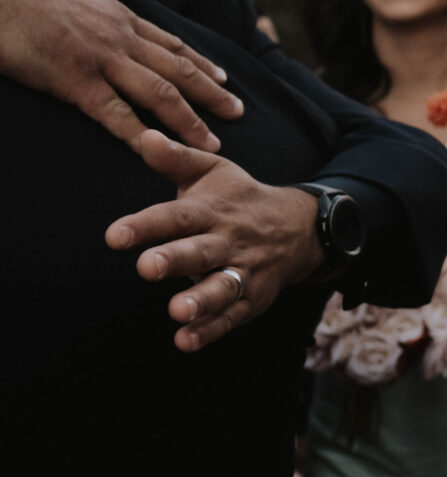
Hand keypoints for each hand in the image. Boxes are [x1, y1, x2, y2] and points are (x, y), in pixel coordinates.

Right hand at [0, 0, 241, 152]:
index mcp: (117, 15)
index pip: (170, 43)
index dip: (200, 63)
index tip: (223, 78)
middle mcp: (120, 38)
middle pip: (178, 70)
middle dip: (212, 93)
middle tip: (238, 113)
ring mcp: (102, 60)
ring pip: (160, 94)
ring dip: (190, 121)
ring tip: (212, 144)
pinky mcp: (76, 82)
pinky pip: (116, 114)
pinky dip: (141, 136)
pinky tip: (159, 152)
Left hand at [105, 131, 324, 350]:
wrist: (302, 226)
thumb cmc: (241, 197)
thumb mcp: (214, 172)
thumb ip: (176, 159)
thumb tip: (145, 136)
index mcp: (213, 210)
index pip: (177, 216)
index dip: (146, 225)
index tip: (115, 236)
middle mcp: (229, 241)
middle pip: (201, 251)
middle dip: (175, 260)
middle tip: (147, 268)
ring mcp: (244, 271)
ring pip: (222, 287)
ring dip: (201, 300)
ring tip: (177, 310)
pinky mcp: (253, 298)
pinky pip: (233, 317)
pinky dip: (211, 330)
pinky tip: (185, 341)